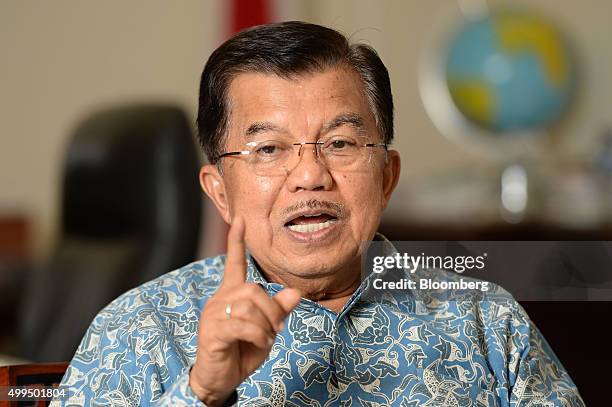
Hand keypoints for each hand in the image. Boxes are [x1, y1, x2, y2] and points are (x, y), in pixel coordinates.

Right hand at [189, 216, 300, 405]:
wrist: (219, 379)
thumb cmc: (241, 351)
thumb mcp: (266, 329)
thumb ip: (278, 310)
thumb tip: (296, 292)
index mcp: (231, 294)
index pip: (233, 263)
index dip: (236, 241)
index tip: (240, 219)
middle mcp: (220, 299)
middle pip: (254, 289)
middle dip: (272, 311)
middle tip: (275, 330)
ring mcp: (214, 315)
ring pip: (250, 306)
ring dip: (266, 326)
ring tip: (265, 340)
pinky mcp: (212, 332)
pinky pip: (243, 325)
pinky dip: (258, 335)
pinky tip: (260, 344)